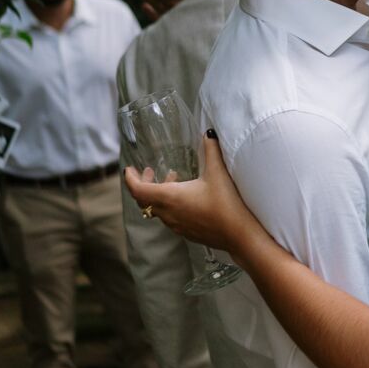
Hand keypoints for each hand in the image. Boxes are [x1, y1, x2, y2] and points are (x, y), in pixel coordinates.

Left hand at [124, 135, 259, 257]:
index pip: (138, 190)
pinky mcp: (186, 232)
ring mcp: (176, 225)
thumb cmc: (226, 204)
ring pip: (157, 209)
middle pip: (144, 200)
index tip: (129, 169)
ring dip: (158, 194)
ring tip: (172, 179)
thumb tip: (208, 133)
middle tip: (149, 172)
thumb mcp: (218, 172)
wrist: (239, 234)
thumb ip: (211, 150)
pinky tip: (186, 198)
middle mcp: (168, 213)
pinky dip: (168, 205)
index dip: (130, 179)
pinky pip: (169, 217)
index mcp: (169, 197)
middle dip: (143, 184)